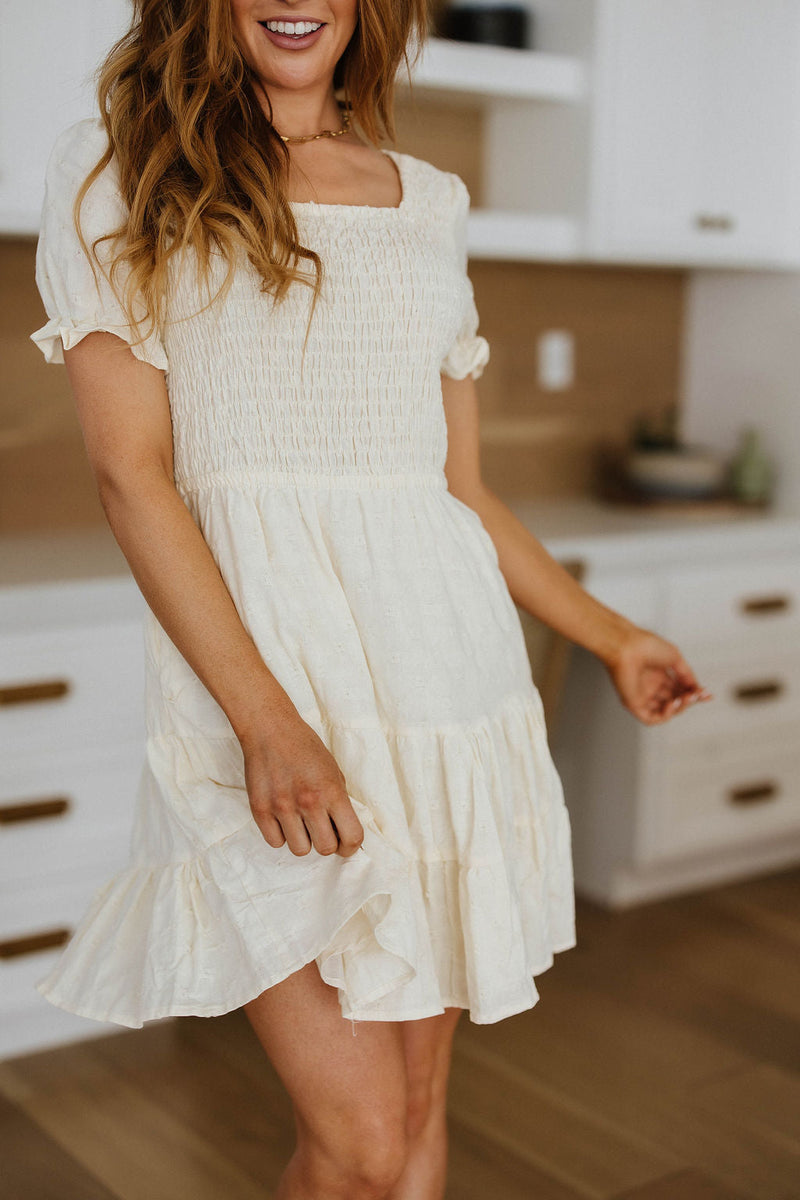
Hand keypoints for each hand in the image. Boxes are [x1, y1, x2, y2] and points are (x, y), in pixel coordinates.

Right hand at [239, 710, 364, 857]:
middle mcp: (308, 801)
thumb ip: (339, 801)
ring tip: (300, 823)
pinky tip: (283, 819)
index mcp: (331, 791)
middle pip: (325, 848)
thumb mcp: (334, 770)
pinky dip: (281, 835)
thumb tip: (344, 830)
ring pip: (300, 850)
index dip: (351, 847)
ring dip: (303, 840)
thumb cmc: (305, 748)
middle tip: (322, 831)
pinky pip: (275, 842)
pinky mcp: (260, 810)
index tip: (346, 845)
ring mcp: (282, 807)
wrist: (270, 730)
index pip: (352, 836)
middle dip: (327, 843)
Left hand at [603, 626, 712, 725]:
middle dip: (689, 700)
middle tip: (696, 695)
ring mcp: (641, 694)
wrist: (628, 646)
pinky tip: (672, 705)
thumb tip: (697, 687)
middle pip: (674, 700)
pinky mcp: (633, 703)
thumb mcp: (675, 658)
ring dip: (679, 708)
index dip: (693, 693)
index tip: (706, 694)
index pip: (679, 689)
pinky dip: (664, 716)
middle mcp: (649, 685)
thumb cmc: (645, 645)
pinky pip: (650, 718)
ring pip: (664, 711)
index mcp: (658, 673)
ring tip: (685, 698)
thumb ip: (687, 675)